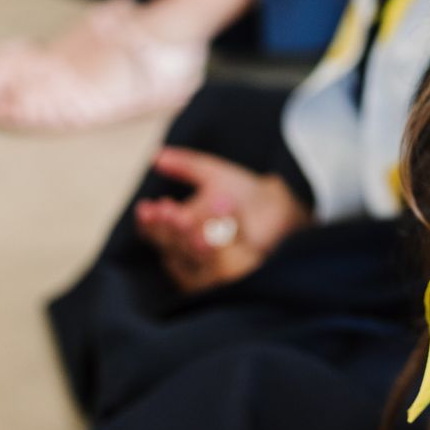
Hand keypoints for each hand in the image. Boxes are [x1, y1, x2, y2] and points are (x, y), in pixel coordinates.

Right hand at [135, 147, 310, 292]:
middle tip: (167, 211)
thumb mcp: (213, 173)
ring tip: (186, 218)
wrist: (281, 203)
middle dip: (167, 229)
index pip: (156, 232)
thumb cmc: (242, 191)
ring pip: (193, 258)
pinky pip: (220, 266)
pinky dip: (215, 249)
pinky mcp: (237, 272)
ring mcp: (212, 266)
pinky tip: (210, 236)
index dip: (151, 222)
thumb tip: (156, 156)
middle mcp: (191, 253)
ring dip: (188, 239)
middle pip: (171, 247)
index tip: (148, 207)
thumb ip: (186, 166)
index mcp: (180, 231)